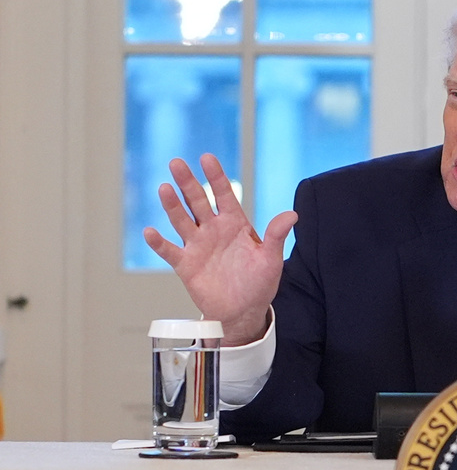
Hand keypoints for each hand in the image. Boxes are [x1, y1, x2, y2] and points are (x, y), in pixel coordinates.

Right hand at [143, 154, 296, 345]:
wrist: (244, 311)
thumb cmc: (259, 283)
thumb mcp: (271, 259)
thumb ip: (276, 236)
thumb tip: (293, 215)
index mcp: (235, 224)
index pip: (224, 195)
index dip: (216, 177)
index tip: (207, 158)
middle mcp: (213, 230)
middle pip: (198, 201)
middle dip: (188, 183)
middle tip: (177, 163)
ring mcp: (197, 245)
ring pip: (181, 220)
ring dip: (172, 205)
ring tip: (165, 188)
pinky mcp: (185, 265)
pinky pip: (169, 251)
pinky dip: (159, 243)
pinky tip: (150, 232)